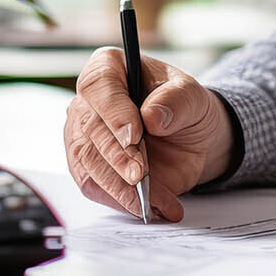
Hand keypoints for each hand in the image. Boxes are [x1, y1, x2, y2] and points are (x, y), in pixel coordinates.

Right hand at [62, 49, 235, 221]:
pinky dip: (122, 201)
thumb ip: (176, 101)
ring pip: (88, 164)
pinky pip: (96, 188)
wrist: (190, 136)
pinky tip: (150, 207)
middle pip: (90, 130)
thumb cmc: (185, 106)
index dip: (113, 111)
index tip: (134, 134)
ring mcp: (83, 136)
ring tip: (151, 200)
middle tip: (140, 174)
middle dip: (118, 157)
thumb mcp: (192, 96)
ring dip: (118, 185)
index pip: (98, 86)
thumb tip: (152, 116)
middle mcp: (88, 102)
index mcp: (109, 68)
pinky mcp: (88, 168)